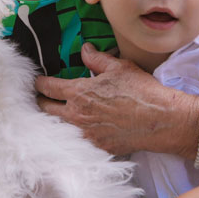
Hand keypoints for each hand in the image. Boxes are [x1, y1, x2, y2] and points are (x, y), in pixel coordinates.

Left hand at [35, 43, 197, 155]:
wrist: (161, 120)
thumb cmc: (141, 90)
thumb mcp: (118, 67)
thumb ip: (96, 58)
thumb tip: (84, 50)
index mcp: (79, 92)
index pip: (48, 88)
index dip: (39, 83)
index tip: (37, 81)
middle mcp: (77, 116)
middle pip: (46, 110)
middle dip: (42, 102)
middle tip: (43, 97)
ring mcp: (86, 135)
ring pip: (59, 127)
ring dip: (56, 119)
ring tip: (58, 113)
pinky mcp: (97, 147)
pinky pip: (78, 141)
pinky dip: (74, 134)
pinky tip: (79, 129)